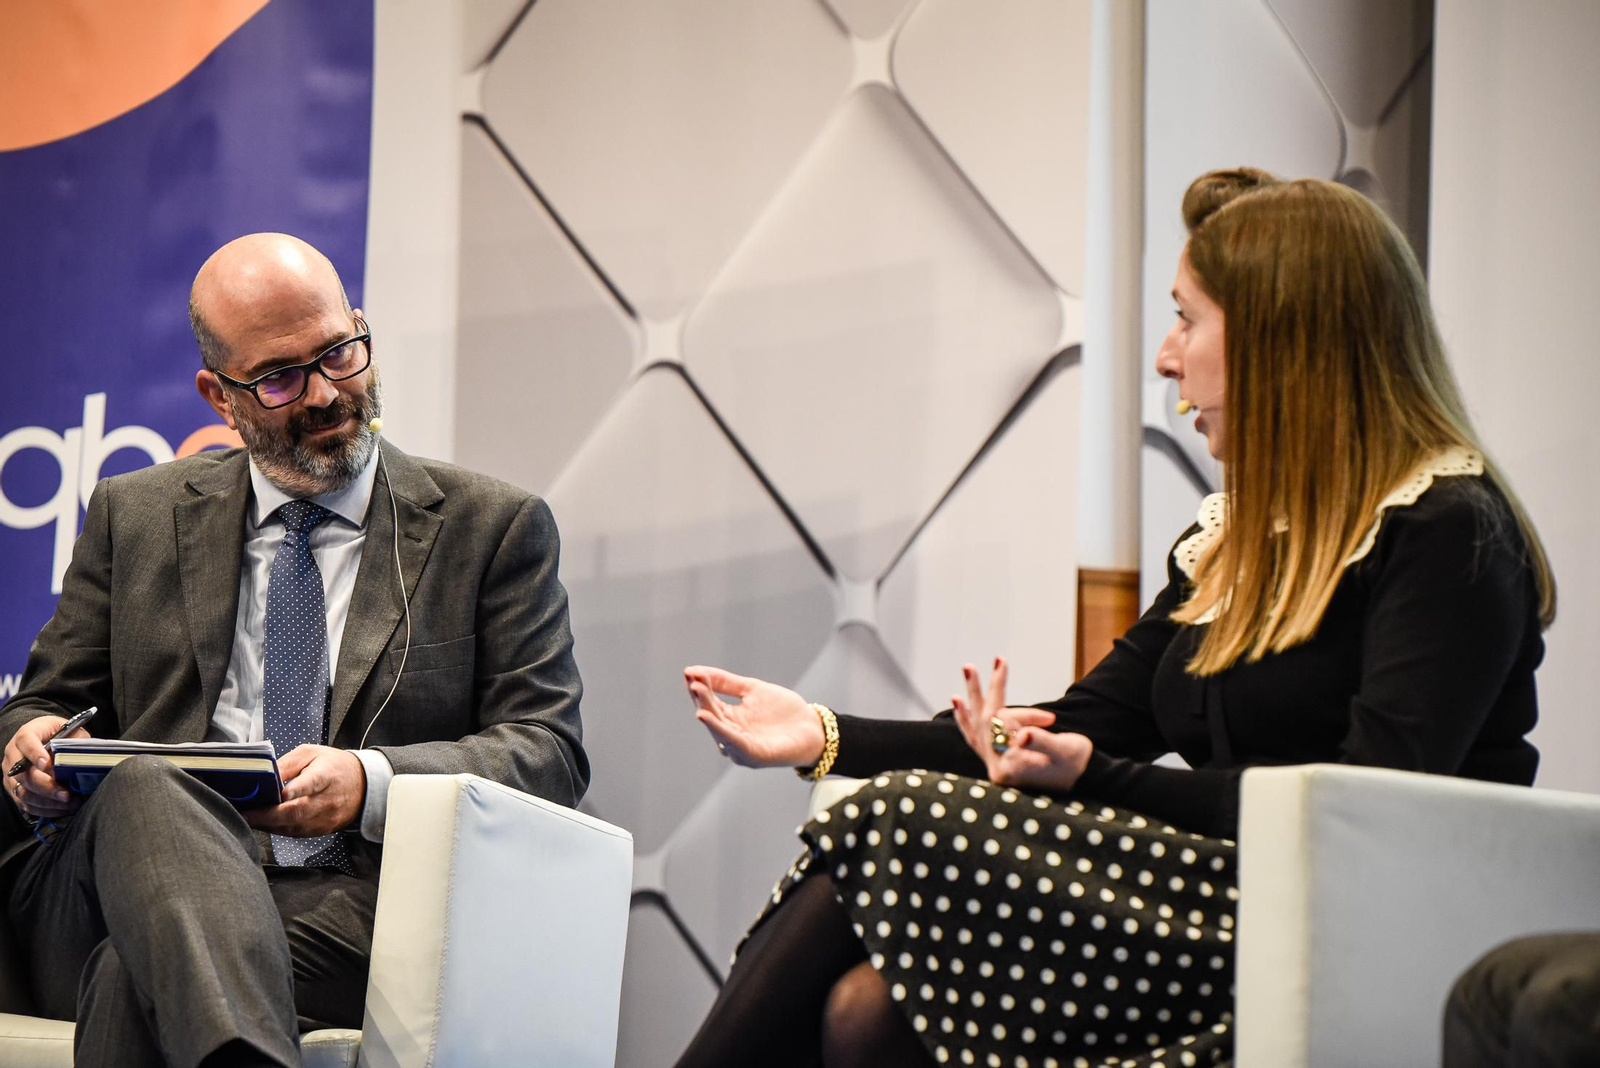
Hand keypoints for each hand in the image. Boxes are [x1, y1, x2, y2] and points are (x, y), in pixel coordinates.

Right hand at [4, 716, 87, 818]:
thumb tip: (79, 762)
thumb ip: (73, 743)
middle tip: (66, 794)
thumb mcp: (71, 731)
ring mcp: (12, 774)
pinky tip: (63, 808)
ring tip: (69, 802)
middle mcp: (14, 754)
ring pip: (23, 792)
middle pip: (23, 773)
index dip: (35, 753)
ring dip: (47, 801)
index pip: (26, 741)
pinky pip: (26, 804)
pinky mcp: (15, 789)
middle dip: (46, 786)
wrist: (50, 740)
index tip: (47, 765)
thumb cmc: (62, 734)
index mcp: (27, 733)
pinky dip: (45, 809)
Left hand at [245, 745, 365, 836]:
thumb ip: (287, 763)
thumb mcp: (312, 753)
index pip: (312, 783)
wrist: (362, 786)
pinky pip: (295, 833)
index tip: (280, 793)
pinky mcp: (322, 830)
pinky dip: (278, 829)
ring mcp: (326, 818)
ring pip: (293, 827)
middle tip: (246, 813)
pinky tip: (265, 823)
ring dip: (269, 824)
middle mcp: (328, 799)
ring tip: (249, 818)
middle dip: (268, 815)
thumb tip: (264, 775)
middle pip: (297, 812)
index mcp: (326, 774)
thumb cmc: (334, 766)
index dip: (296, 789)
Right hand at [685, 665, 824, 768]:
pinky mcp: (753, 756)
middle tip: (692, 680)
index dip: (699, 688)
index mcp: (730, 719)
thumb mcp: (752, 689)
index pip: (708, 703)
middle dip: (701, 698)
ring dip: (706, 711)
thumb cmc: (783, 711)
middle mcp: (730, 735)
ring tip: (696, 694)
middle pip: (711, 715)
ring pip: (718, 729)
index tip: (688, 672)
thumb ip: (726, 682)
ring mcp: (740, 748)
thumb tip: (695, 670)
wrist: (813, 728)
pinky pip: (734, 742)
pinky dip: (720, 730)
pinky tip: (708, 717)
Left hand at [951, 656, 1092, 791]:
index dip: (1024, 716)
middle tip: (970, 665)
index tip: (1050, 720)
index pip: (1004, 726)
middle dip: (981, 691)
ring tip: (968, 670)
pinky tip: (960, 702)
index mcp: (1011, 766)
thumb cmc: (1078, 764)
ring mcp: (996, 764)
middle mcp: (997, 767)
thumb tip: (1023, 735)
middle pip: (982, 722)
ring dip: (972, 699)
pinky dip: (967, 719)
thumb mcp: (1065, 751)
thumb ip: (1042, 742)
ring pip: (976, 726)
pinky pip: (975, 737)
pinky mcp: (999, 760)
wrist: (1084, 779)